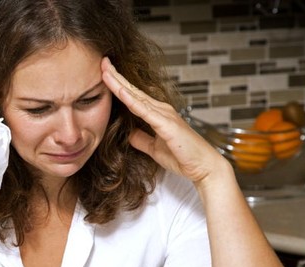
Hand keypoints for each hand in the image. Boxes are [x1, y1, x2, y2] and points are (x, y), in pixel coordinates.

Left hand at [101, 57, 227, 184]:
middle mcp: (161, 110)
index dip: (118, 84)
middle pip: (133, 90)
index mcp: (157, 114)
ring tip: (106, 70)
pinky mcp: (167, 125)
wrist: (203, 167)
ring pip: (136, 96)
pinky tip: (121, 91)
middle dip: (116, 76)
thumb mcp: (154, 148)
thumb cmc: (182, 156)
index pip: (133, 96)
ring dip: (120, 83)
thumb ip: (141, 139)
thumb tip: (129, 134)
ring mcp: (165, 115)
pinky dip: (132, 100)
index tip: (104, 73)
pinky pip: (145, 111)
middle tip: (102, 62)